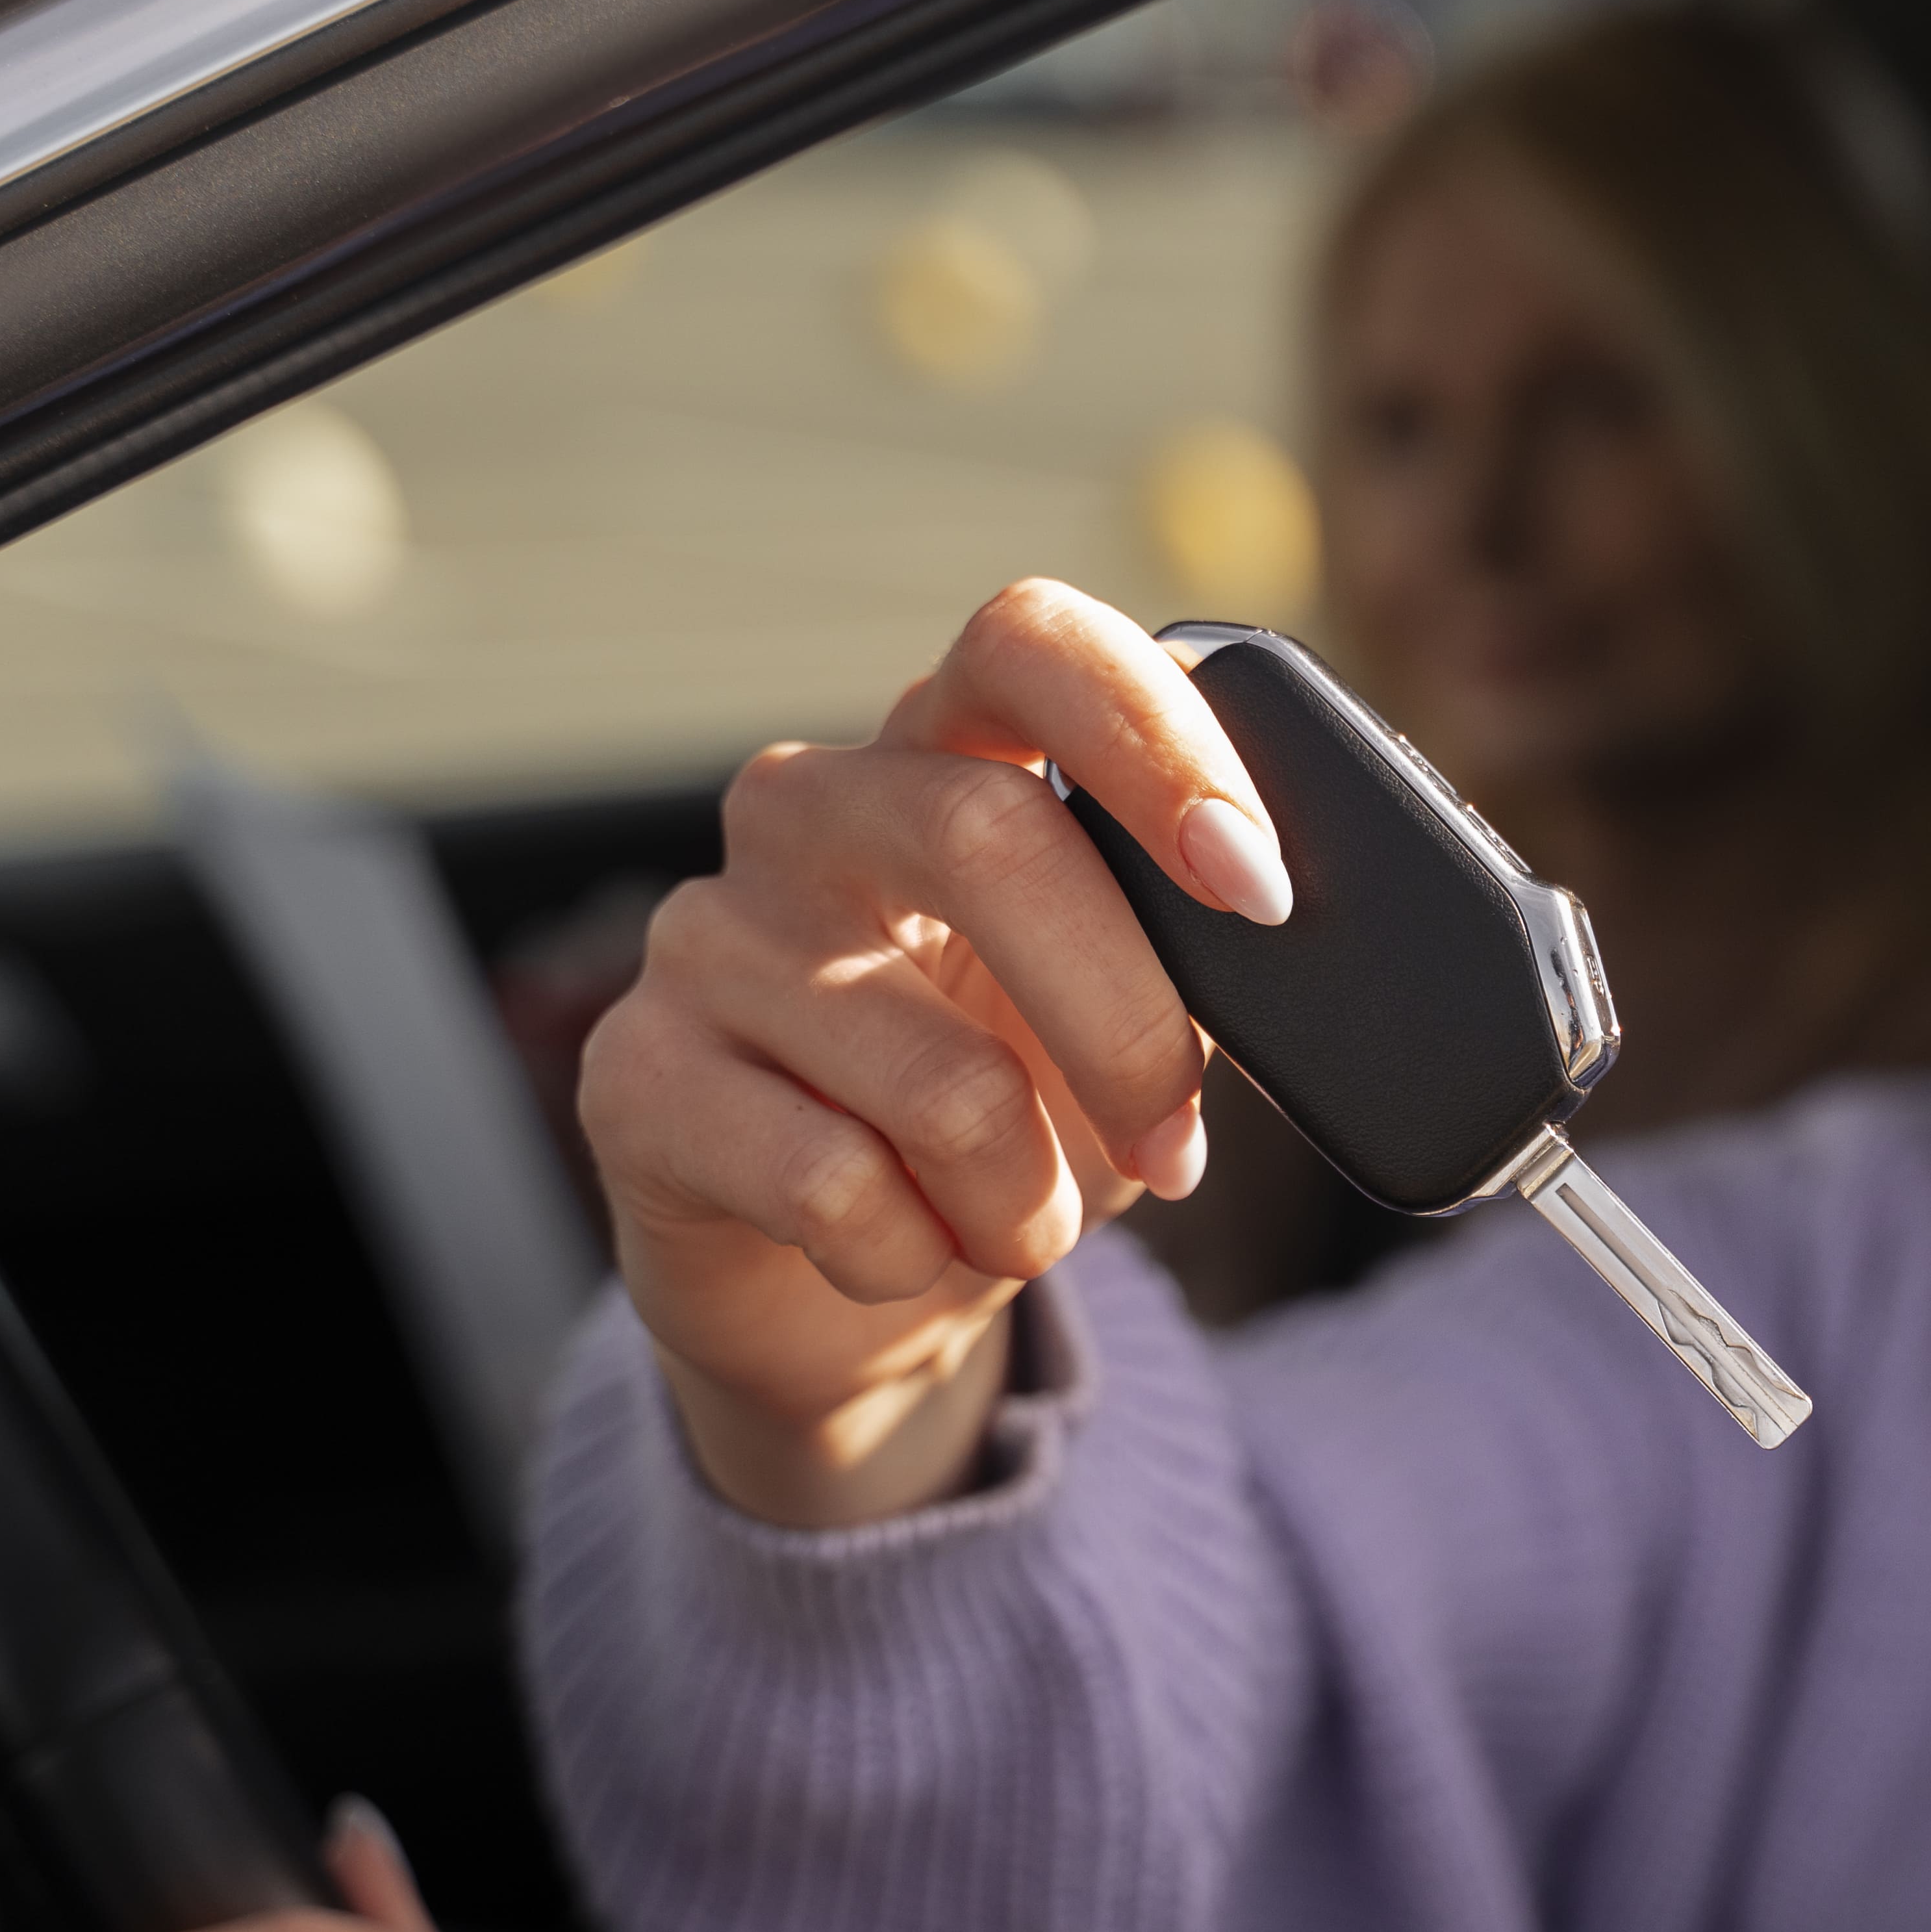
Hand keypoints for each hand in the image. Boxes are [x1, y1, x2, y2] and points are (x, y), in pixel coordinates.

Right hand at [579, 578, 1291, 1525]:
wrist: (848, 1289)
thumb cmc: (1011, 1117)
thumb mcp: (1129, 1017)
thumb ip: (1196, 947)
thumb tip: (1294, 935)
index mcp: (946, 753)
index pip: (1027, 641)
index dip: (1151, 737)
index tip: (1254, 882)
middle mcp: (811, 809)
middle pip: (988, 834)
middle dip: (1125, 1022)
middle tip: (1174, 1143)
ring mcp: (707, 934)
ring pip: (934, 1071)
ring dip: (1026, 1195)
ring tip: (1022, 1224)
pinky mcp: (636, 1074)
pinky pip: (832, 1183)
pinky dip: (916, 1254)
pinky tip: (902, 1247)